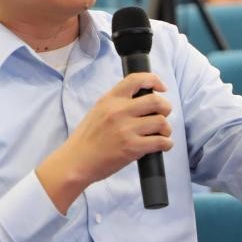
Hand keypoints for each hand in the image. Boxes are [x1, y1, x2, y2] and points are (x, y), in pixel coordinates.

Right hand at [37, 72, 171, 213]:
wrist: (75, 162)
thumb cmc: (87, 139)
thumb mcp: (98, 111)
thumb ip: (117, 104)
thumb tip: (143, 101)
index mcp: (109, 99)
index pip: (136, 79)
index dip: (154, 80)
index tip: (162, 88)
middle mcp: (118, 111)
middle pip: (156, 101)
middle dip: (165, 108)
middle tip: (163, 115)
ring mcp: (126, 129)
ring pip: (161, 122)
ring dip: (166, 129)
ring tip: (161, 134)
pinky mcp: (132, 147)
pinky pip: (160, 141)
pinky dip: (166, 144)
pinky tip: (162, 145)